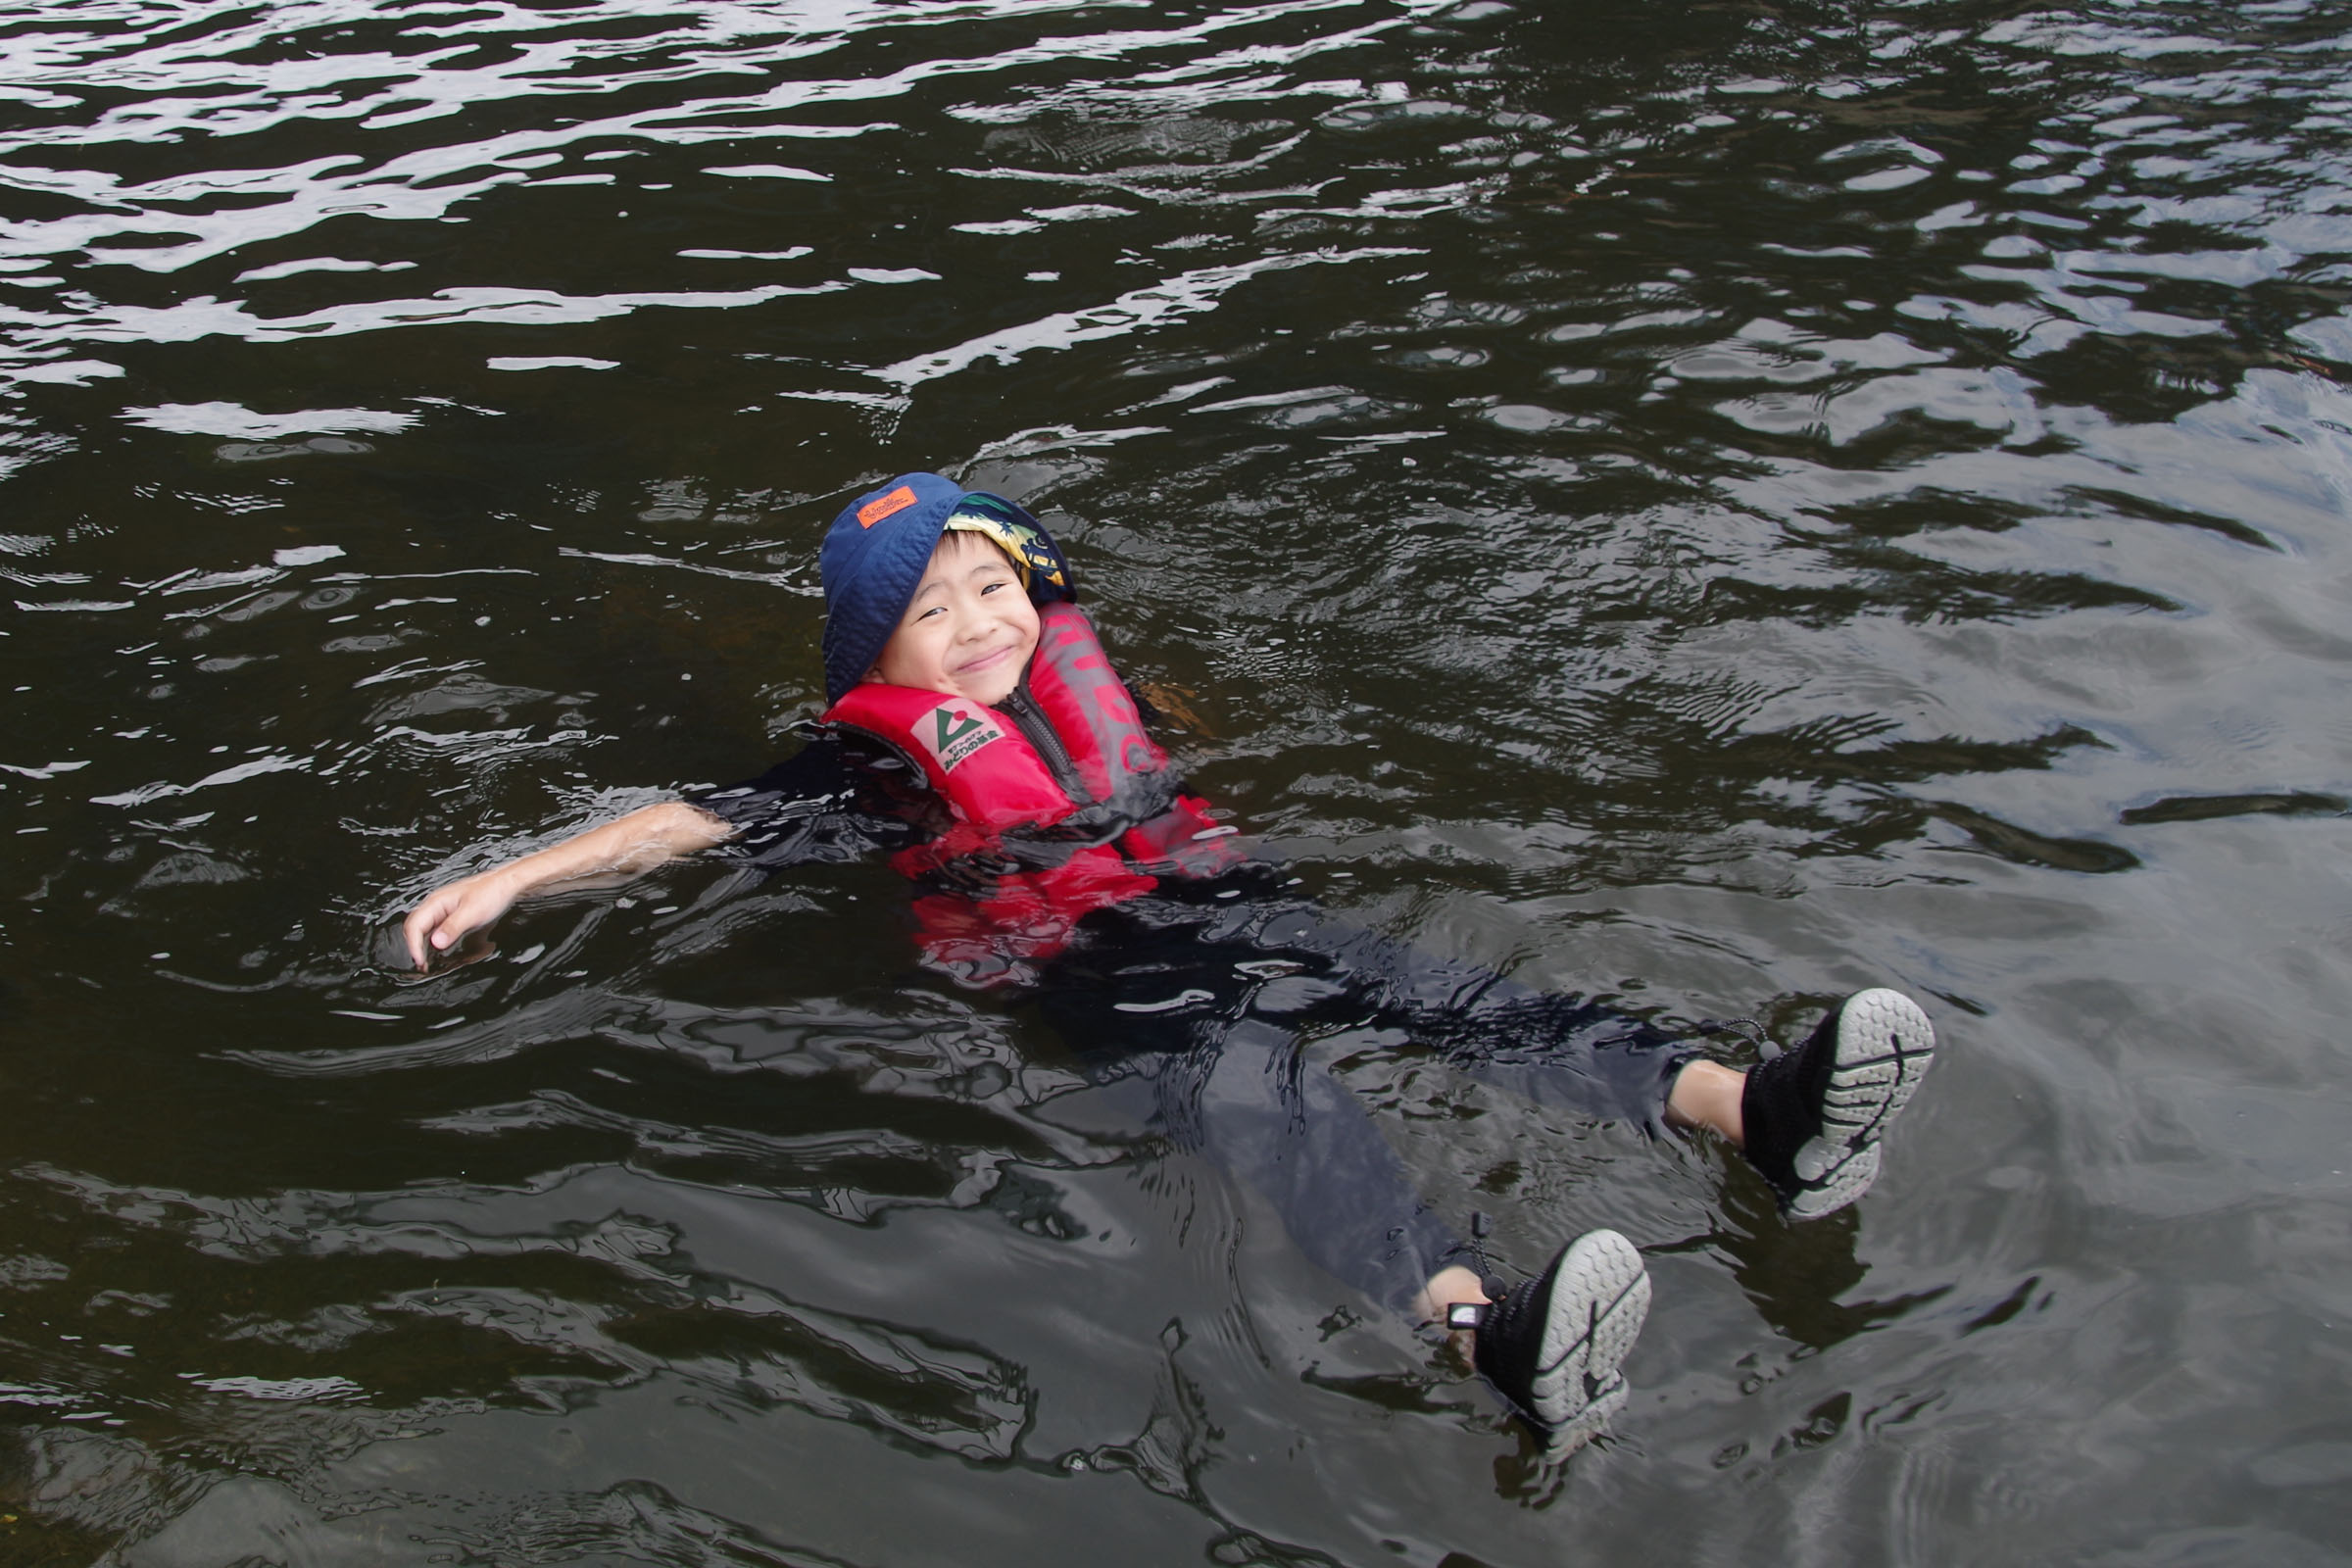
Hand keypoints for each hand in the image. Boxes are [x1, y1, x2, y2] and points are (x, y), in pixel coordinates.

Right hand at [403, 869, 519, 969]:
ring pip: (424, 930)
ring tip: (427, 962)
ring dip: (423, 946)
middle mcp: (436, 906)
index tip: (421, 961)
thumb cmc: (491, 892)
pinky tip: (439, 951)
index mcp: (436, 902)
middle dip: (415, 947)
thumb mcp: (472, 913)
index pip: (414, 926)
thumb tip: (436, 943)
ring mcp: (443, 911)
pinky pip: (436, 930)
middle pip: (415, 928)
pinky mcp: (451, 916)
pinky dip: (434, 942)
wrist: (506, 885)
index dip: (414, 946)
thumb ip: (453, 927)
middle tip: (423, 966)